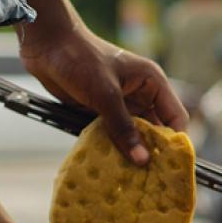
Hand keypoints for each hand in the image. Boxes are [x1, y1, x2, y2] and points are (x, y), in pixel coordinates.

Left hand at [18, 22, 187, 164]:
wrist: (46, 43)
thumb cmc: (80, 58)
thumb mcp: (105, 95)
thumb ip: (123, 128)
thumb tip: (142, 160)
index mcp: (152, 82)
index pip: (175, 117)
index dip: (175, 141)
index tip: (171, 167)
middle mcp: (140, 93)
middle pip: (156, 129)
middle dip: (153, 151)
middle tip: (152, 179)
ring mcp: (121, 102)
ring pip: (134, 134)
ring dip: (131, 152)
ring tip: (132, 177)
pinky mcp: (101, 110)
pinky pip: (113, 133)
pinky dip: (113, 148)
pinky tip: (111, 165)